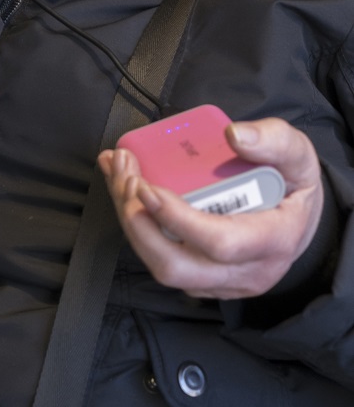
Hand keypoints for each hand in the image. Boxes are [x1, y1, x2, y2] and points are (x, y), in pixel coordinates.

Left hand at [98, 117, 323, 299]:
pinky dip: (137, 226)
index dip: (177, 218)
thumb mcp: (297, 154)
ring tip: (120, 175)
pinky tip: (126, 188)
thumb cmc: (293, 185)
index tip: (147, 186)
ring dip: (131, 221)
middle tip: (125, 176)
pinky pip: (162, 260)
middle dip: (139, 222)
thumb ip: (272, 139)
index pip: (218, 243)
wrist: (298, 218)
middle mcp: (246, 272)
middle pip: (177, 265)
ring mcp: (221, 282)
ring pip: (163, 266)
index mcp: (272, 240)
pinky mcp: (202, 279)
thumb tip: (234, 135)